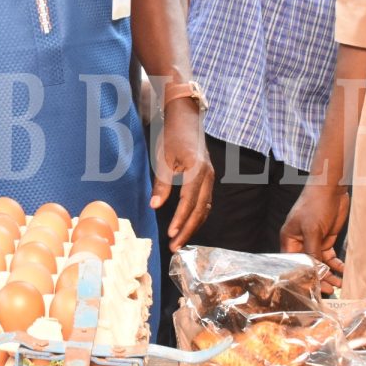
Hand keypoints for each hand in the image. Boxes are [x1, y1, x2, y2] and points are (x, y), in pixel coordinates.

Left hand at [150, 101, 214, 249]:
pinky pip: (205, 202)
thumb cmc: (173, 135)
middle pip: (200, 210)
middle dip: (187, 230)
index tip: (171, 234)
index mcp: (197, 170)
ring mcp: (211, 178)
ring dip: (192, 226)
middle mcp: (208, 176)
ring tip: (178, 241)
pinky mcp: (208, 179)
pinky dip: (196, 216)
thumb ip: (161, 183)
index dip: (180, 219)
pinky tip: (186, 226)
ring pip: (205, 208)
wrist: (186, 118)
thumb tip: (155, 206)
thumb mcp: (163, 158)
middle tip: (174, 247)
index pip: (189, 201)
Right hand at [278, 182, 347, 286]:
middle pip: (308, 266)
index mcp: (289, 239)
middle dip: (319, 278)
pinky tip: (343, 271)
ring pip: (320, 263)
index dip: (302, 276)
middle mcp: (300, 242)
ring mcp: (313, 241)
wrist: (331, 187)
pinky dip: (336, 265)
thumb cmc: (315, 203)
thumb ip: (312, 250)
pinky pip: (330, 257)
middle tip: (330, 289)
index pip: (293, 263)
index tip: (314, 288)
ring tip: (339, 283)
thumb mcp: (312, 228)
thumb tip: (314, 270)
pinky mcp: (326, 239)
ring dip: (329, 274)